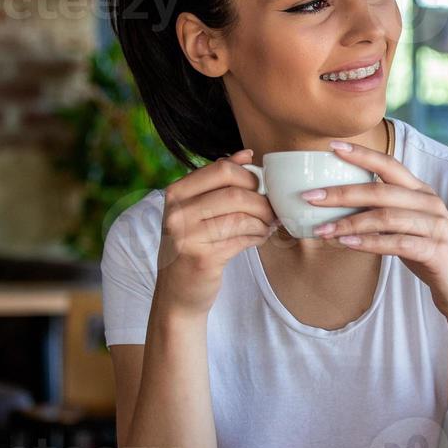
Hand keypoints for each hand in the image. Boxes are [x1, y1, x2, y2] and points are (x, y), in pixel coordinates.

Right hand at [154, 148, 277, 316]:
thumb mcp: (197, 210)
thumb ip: (218, 182)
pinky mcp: (202, 258)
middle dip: (261, 201)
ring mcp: (187, 236)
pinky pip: (243, 239)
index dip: (250, 177)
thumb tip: (247, 154)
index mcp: (176, 193)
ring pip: (242, 217)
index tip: (261, 188)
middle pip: (235, 193)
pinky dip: (258, 237)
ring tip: (267, 226)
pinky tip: (259, 238)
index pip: (222, 170)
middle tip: (271, 210)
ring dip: (263, 222)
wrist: (178, 293)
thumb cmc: (193, 246)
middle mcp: (177, 212)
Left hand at [304, 139, 447, 323]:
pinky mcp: (435, 251)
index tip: (332, 146)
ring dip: (349, 222)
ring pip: (385, 217)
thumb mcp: (408, 228)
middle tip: (310, 197)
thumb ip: (384, 214)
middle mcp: (430, 204)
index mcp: (422, 193)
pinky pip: (396, 242)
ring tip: (322, 230)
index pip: (390, 165)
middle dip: (341, 193)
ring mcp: (435, 226)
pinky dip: (369, 243)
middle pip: (380, 191)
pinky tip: (347, 243)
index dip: (361, 154)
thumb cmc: (430, 257)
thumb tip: (341, 207)